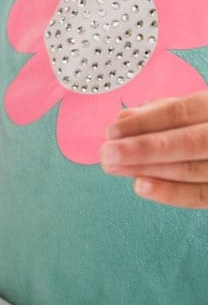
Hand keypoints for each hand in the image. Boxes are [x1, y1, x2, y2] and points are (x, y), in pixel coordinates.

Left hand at [99, 92, 207, 207]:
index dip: (145, 122)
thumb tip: (125, 118)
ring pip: (193, 170)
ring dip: (149, 170)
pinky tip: (141, 186)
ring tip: (115, 168)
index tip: (112, 130)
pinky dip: (171, 193)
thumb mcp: (194, 108)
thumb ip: (161, 111)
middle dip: (143, 149)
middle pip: (187, 143)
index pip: (181, 112)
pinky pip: (202, 195)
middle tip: (107, 153)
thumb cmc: (207, 125)